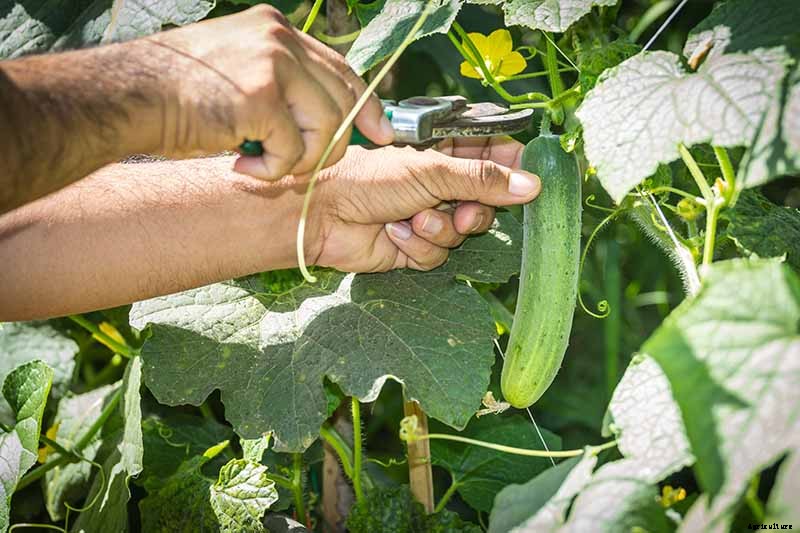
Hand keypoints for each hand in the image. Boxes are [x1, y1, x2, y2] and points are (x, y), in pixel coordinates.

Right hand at [145, 5, 391, 178]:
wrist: (128, 96)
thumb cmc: (176, 93)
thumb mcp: (236, 72)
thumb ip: (279, 83)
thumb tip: (319, 115)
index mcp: (275, 30)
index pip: (342, 69)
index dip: (366, 105)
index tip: (382, 134)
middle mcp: (279, 39)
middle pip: (342, 101)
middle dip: (331, 145)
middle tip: (301, 167)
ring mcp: (272, 64)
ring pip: (326, 127)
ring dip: (301, 162)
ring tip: (264, 165)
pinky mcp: (261, 97)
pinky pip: (294, 150)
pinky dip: (273, 170)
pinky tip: (242, 166)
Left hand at [305, 137, 539, 271]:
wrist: (324, 215)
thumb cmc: (371, 179)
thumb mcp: (432, 172)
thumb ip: (483, 179)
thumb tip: (533, 185)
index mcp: (446, 154)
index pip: (493, 156)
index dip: (511, 167)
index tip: (525, 178)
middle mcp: (440, 185)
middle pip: (486, 202)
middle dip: (474, 211)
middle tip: (461, 211)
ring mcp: (428, 216)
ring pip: (463, 233)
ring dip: (439, 229)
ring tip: (413, 219)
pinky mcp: (414, 247)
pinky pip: (437, 255)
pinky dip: (417, 246)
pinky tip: (394, 233)